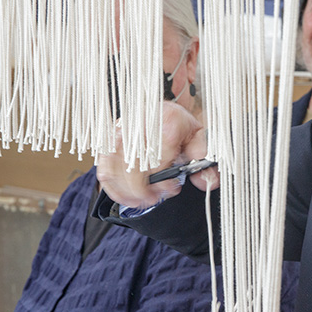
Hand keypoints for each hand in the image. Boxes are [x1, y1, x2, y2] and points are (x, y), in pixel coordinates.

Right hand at [97, 101, 217, 209]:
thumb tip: (207, 182)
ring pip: (115, 169)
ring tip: (142, 200)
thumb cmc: (180, 127)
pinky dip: (114, 189)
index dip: (164, 178)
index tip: (172, 188)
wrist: (162, 112)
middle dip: (143, 190)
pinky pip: (104, 170)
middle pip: (133, 165)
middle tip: (154, 199)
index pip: (159, 155)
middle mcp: (141, 122)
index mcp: (168, 118)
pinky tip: (127, 197)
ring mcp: (121, 131)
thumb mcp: (199, 140)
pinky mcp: (109, 140)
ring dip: (127, 192)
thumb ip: (204, 162)